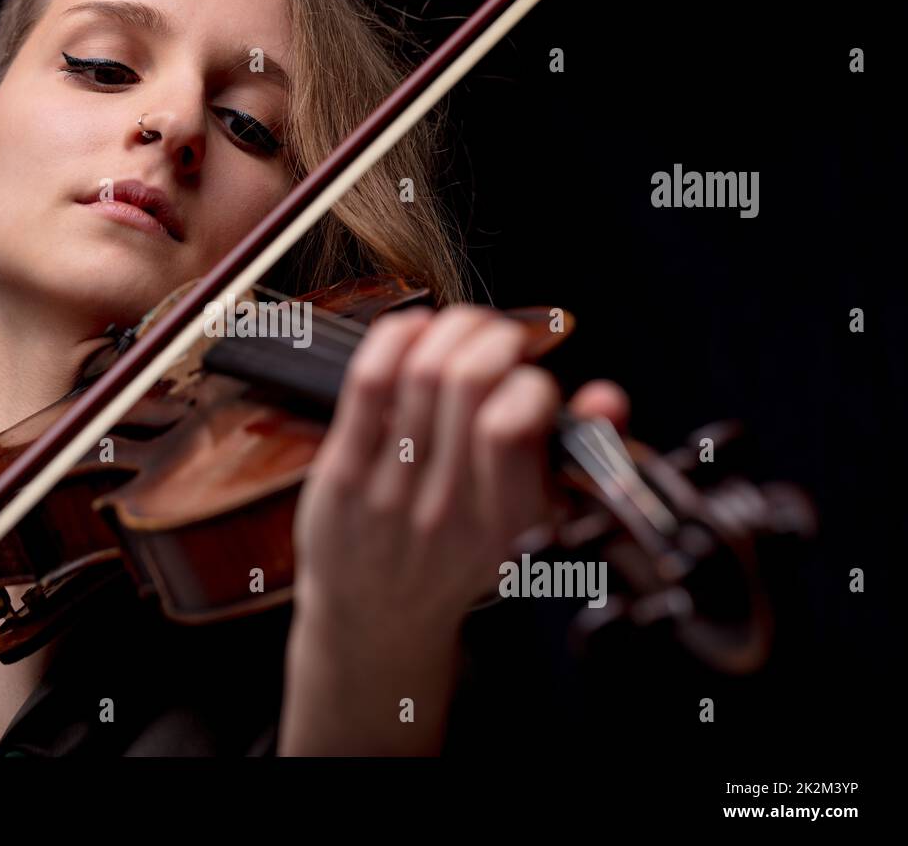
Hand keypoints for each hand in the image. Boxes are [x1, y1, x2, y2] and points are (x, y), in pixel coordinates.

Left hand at [280, 306, 627, 753]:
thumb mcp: (530, 526)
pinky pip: (368, 384)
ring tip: (461, 329)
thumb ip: (574, 459)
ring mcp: (390, 492)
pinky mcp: (343, 476)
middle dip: (490, 334)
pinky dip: (394, 338)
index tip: (529, 377)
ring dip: (448, 328)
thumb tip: (605, 397)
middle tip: (496, 336)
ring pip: (419, 372)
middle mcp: (448, 509)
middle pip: (468, 380)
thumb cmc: (458, 558)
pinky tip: (412, 330)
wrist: (376, 620)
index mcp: (509, 524)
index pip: (517, 424)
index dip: (529, 379)